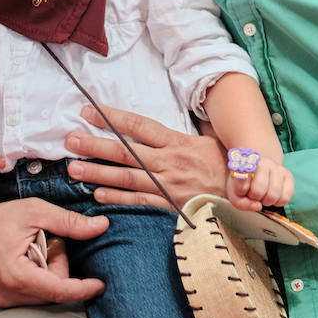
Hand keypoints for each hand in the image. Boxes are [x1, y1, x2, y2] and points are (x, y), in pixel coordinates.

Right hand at [0, 194, 108, 307]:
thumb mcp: (34, 211)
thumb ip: (69, 222)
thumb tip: (102, 226)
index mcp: (16, 275)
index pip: (58, 290)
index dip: (83, 288)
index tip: (100, 285)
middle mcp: (7, 294)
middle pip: (52, 290)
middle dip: (57, 266)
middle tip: (45, 241)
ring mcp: (1, 299)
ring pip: (43, 294)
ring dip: (46, 272)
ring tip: (31, 248)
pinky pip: (31, 294)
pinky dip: (35, 277)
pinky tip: (25, 259)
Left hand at [64, 104, 226, 209]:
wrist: (248, 198)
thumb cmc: (226, 167)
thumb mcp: (207, 143)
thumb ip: (181, 134)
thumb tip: (160, 123)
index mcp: (177, 142)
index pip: (139, 126)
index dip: (112, 118)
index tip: (89, 111)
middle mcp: (169, 162)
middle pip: (126, 152)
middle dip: (95, 145)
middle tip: (70, 140)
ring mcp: (168, 186)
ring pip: (127, 178)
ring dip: (98, 174)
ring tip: (74, 170)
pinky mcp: (169, 206)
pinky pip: (139, 202)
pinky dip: (117, 200)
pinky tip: (97, 196)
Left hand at [227, 157, 294, 211]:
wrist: (256, 173)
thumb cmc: (244, 185)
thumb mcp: (236, 195)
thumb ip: (242, 203)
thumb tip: (258, 206)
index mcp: (246, 163)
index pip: (242, 180)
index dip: (241, 190)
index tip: (242, 189)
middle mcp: (262, 162)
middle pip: (258, 191)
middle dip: (255, 198)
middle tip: (253, 194)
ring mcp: (277, 167)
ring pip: (274, 194)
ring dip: (267, 201)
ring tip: (263, 196)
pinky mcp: (288, 175)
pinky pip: (286, 196)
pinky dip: (279, 202)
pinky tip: (273, 197)